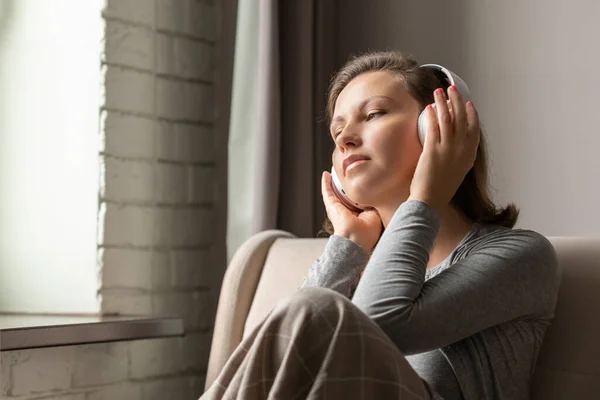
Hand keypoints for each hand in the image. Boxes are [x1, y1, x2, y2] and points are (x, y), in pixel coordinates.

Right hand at [321, 171, 382, 252]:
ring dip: (334, 184)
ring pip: (335, 193)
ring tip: (334, 172)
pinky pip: (327, 191)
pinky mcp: (331, 206)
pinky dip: (326, 183)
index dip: (360, 194)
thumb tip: (375, 196)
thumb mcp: (376, 216)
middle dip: (346, 188)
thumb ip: (374, 206)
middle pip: (345, 197)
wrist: (355, 240)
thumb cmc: (367, 233)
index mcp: (357, 216)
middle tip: (347, 176)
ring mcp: (337, 209)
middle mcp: (346, 212)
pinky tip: (326, 174)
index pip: (358, 202)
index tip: (363, 184)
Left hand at [409, 85, 479, 212]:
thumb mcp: (457, 171)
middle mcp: (461, 150)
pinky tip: (429, 107)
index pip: (474, 129)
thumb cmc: (441, 188)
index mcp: (469, 155)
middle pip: (461, 119)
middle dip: (457, 101)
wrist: (431, 200)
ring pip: (448, 119)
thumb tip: (455, 145)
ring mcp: (448, 149)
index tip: (469, 103)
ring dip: (443, 102)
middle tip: (451, 89)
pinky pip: (433, 128)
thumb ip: (459, 156)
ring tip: (438, 92)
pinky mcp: (433, 150)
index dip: (472, 114)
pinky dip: (432, 115)